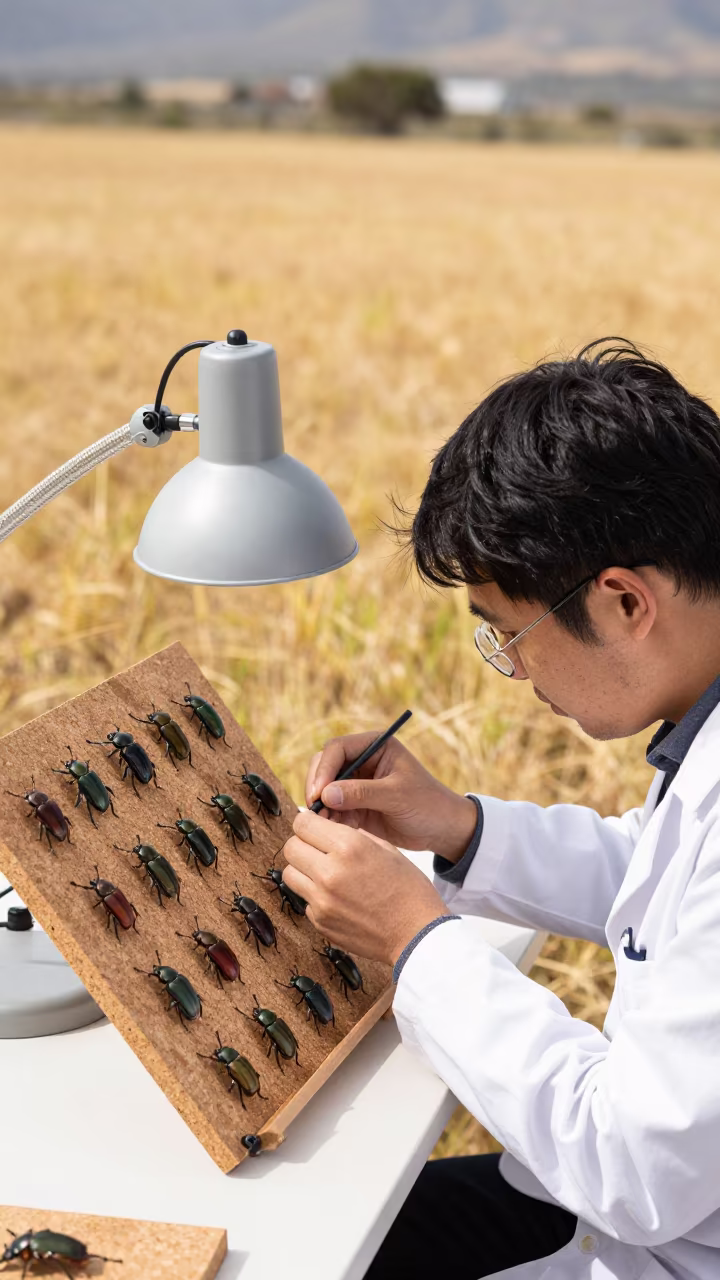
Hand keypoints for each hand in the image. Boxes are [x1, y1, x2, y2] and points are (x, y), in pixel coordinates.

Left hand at [283, 810, 448, 966]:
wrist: (417, 934)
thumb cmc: (409, 890)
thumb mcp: (386, 848)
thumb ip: (353, 835)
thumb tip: (328, 828)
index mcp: (348, 847)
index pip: (302, 823)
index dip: (308, 822)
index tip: (315, 827)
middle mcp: (330, 872)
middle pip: (290, 847)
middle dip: (302, 843)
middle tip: (317, 848)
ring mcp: (322, 900)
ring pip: (290, 874)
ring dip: (303, 869)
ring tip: (324, 872)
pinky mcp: (320, 922)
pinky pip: (305, 900)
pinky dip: (315, 895)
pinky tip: (337, 897)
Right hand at [305, 731, 476, 863]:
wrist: (441, 830)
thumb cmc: (427, 804)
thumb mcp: (397, 796)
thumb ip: (361, 793)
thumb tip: (326, 794)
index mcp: (375, 746)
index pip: (337, 748)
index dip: (324, 769)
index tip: (319, 793)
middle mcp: (361, 761)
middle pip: (324, 766)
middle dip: (317, 786)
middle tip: (315, 809)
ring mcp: (355, 783)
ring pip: (323, 789)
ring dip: (320, 805)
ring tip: (323, 824)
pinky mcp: (353, 805)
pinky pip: (331, 808)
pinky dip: (328, 819)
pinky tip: (332, 831)